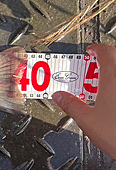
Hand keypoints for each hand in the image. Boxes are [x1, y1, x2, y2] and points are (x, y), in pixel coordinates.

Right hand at [52, 44, 115, 158]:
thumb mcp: (86, 120)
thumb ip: (70, 104)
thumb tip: (59, 96)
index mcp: (112, 79)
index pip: (105, 52)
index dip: (97, 49)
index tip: (91, 51)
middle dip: (107, 57)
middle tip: (96, 65)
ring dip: (113, 73)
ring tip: (105, 82)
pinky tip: (112, 99)